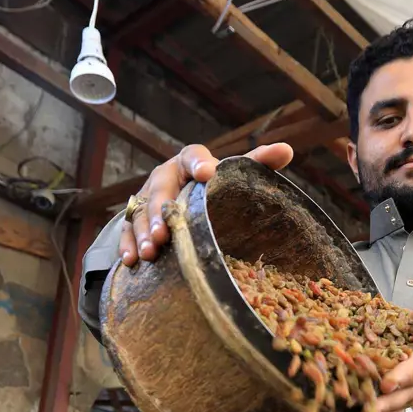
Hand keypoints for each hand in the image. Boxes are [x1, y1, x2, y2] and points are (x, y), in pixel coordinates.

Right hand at [119, 142, 294, 266]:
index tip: (207, 173)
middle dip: (159, 212)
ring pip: (139, 213)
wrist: (176, 200)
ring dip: (143, 233)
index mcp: (188, 164)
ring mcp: (144, 199)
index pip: (192, 156)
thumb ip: (255, 163)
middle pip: (159, 190)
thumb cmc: (210, 188)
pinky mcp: (133, 220)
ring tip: (151, 252)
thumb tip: (287, 150)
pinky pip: (125, 231)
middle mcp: (164, 178)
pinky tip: (133, 261)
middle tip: (164, 233)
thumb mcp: (229, 176)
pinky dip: (128, 245)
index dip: (199, 163)